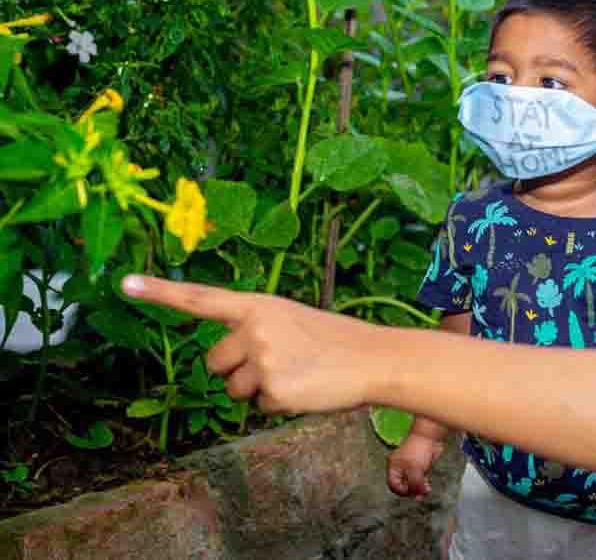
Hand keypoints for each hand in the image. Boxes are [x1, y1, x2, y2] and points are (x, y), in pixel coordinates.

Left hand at [121, 275, 382, 413]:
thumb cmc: (335, 340)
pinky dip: (280, 405)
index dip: (159, 292)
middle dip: (236, 371)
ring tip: (296, 375)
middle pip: (214, 363)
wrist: (375, 358)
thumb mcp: (291, 320)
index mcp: (258, 304)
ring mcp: (262, 359)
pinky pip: (259, 408)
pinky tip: (305, 389)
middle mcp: (254, 328)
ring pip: (234, 391)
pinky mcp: (273, 389)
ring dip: (259, 390)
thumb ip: (255, 329)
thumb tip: (226, 361)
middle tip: (276, 364)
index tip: (123, 284)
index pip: (200, 298)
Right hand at [387, 433, 444, 498]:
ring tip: (426, 491)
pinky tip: (428, 487)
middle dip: (411, 491)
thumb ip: (414, 483)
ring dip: (419, 489)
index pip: (393, 484)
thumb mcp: (414, 469)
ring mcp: (411, 467)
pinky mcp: (421, 467)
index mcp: (394, 466)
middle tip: (419, 496)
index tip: (410, 492)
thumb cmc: (418, 449)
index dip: (400, 490)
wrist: (430, 437)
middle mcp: (401, 467)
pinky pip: (420, 479)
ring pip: (412, 483)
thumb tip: (417, 495)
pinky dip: (423, 484)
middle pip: (403, 485)